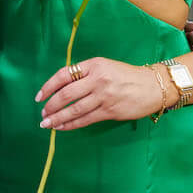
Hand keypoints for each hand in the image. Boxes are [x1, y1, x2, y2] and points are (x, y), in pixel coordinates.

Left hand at [35, 59, 173, 131]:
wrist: (153, 86)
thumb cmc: (126, 75)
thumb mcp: (105, 66)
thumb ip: (85, 74)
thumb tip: (62, 89)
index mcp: (94, 65)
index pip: (64, 74)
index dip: (49, 86)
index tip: (39, 96)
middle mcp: (97, 79)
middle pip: (67, 94)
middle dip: (51, 105)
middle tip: (42, 113)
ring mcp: (104, 96)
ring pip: (75, 109)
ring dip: (58, 118)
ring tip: (47, 123)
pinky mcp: (110, 111)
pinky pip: (86, 119)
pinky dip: (72, 124)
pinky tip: (62, 127)